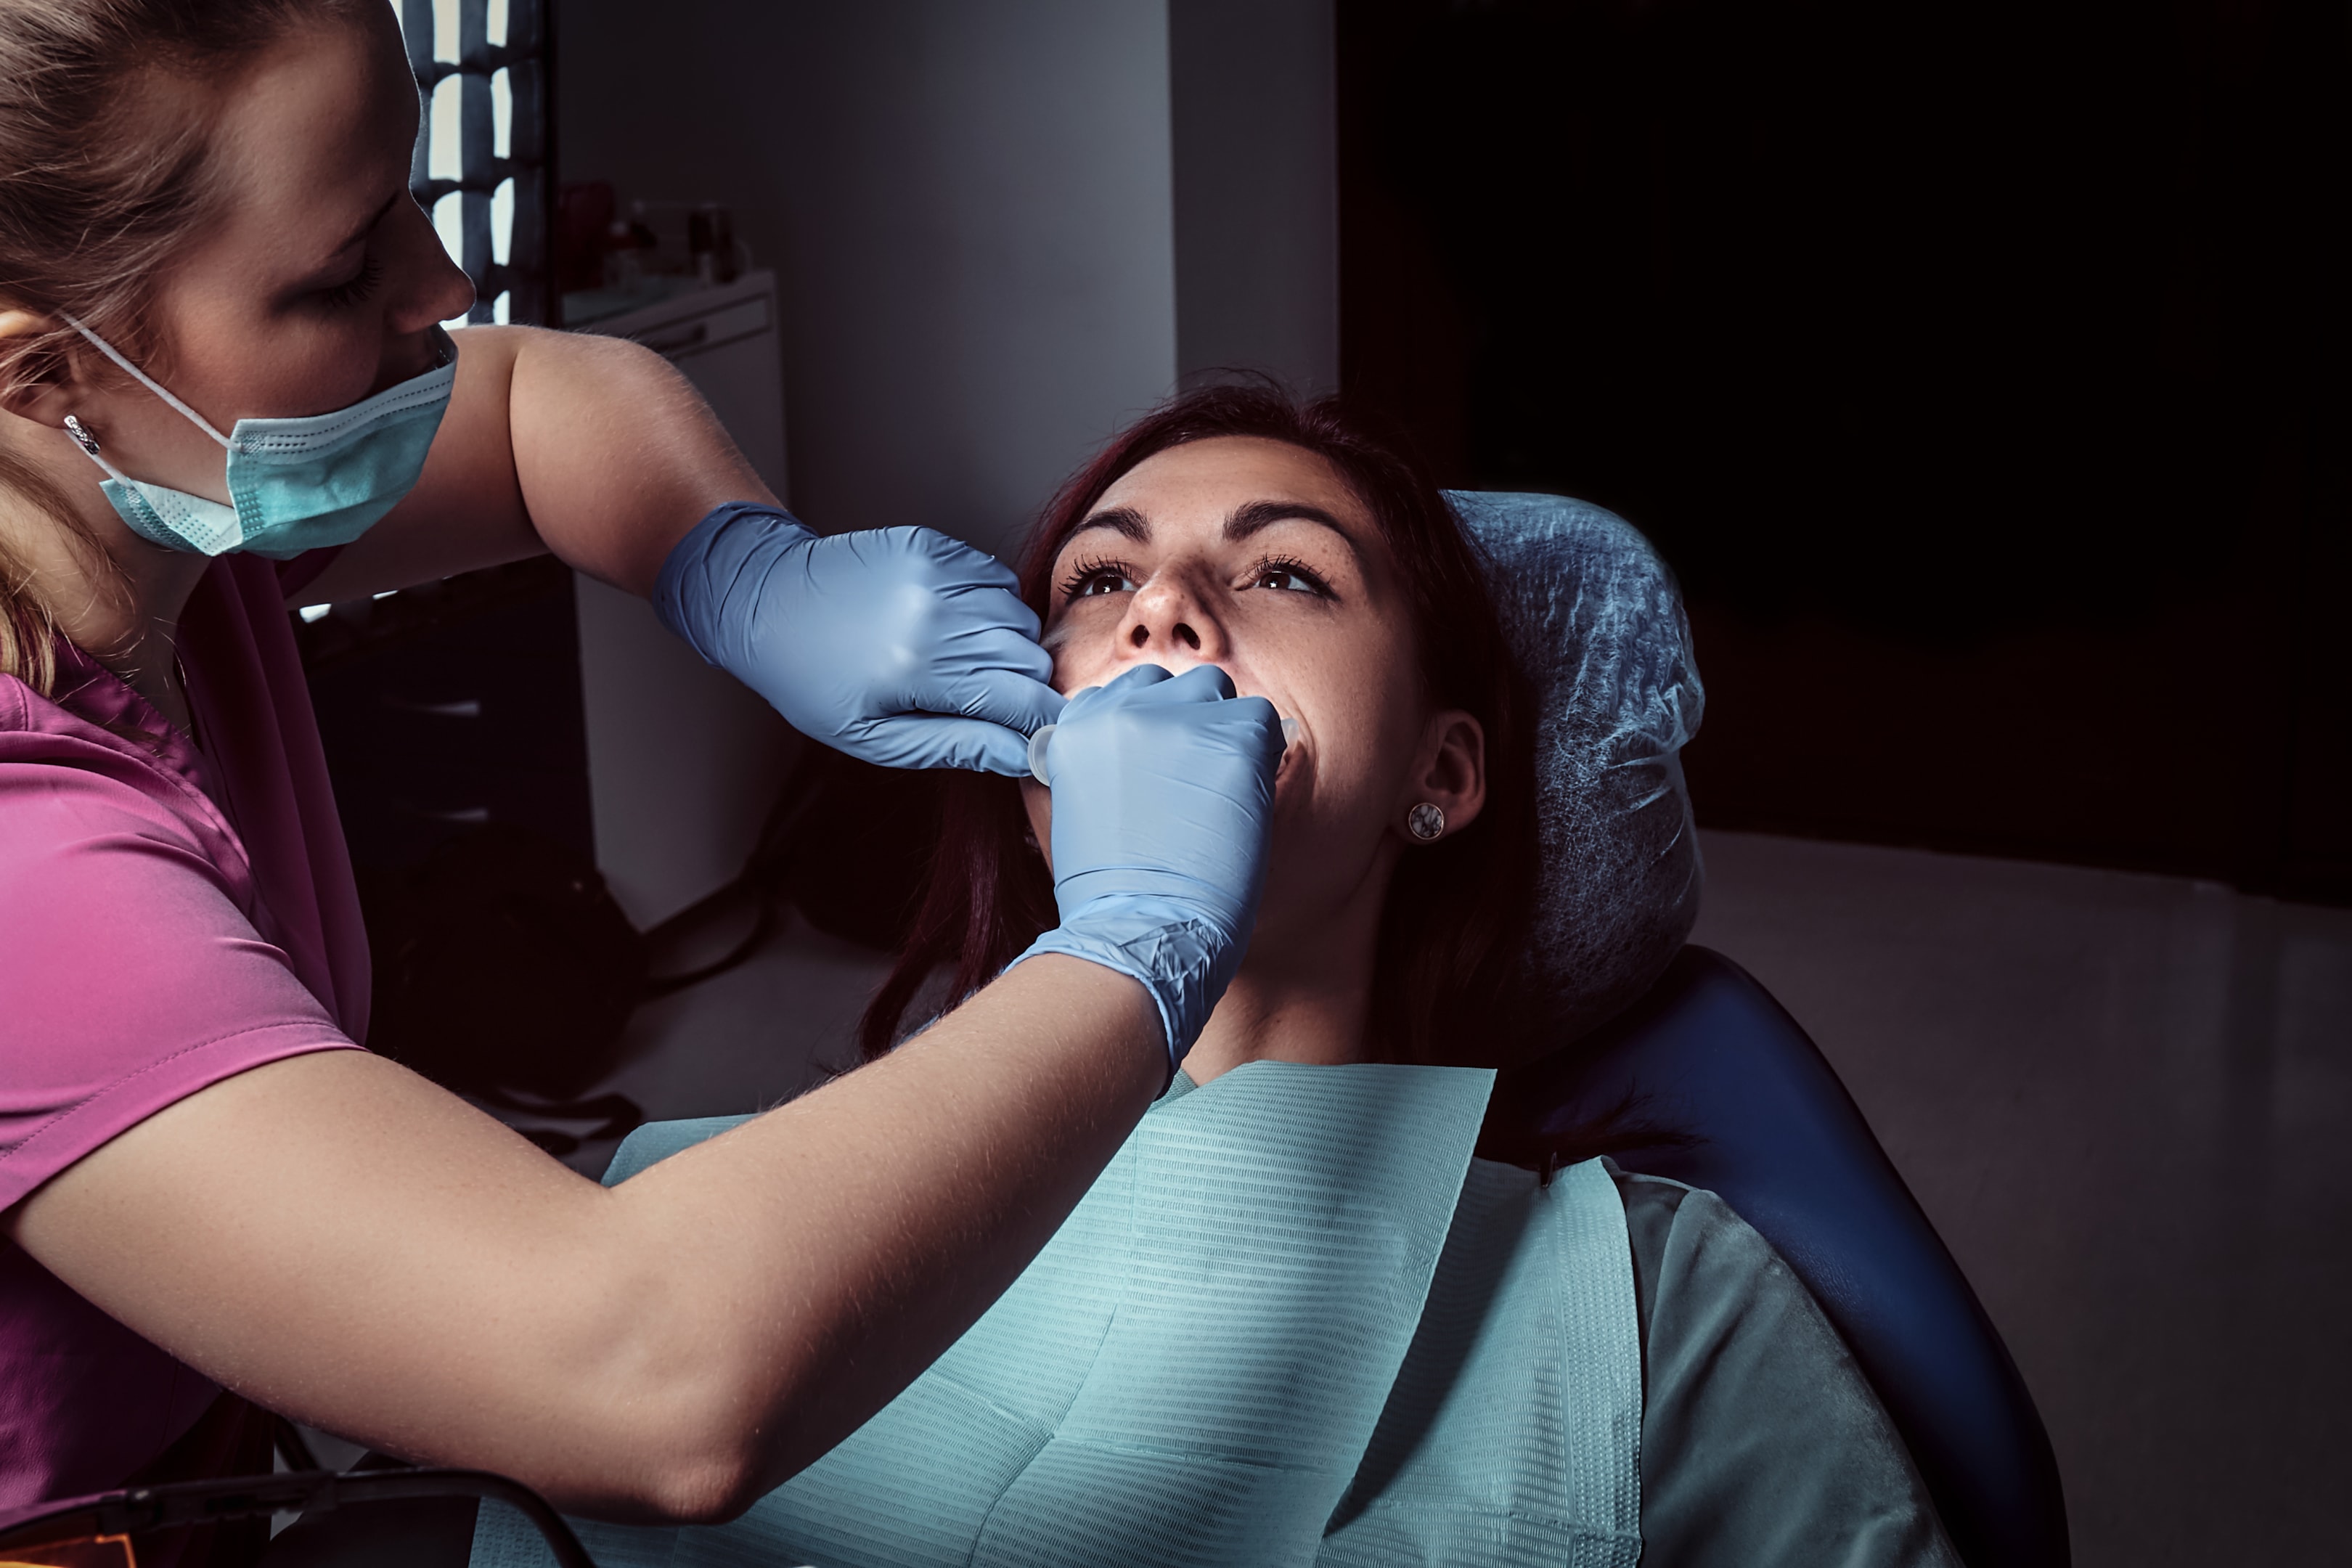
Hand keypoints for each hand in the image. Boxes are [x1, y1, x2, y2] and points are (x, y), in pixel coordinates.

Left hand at [654, 503, 1063, 774]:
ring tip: (966, 663)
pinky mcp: (931, 545)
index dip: (1044, 722)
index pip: (1022, 698)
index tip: (1046, 736)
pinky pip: (996, 579)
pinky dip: (991, 607)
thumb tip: (1025, 756)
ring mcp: (935, 572)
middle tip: (994, 704)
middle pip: (1030, 657)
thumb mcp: (876, 738)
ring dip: (1009, 647)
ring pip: (1019, 618)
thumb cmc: (814, 681)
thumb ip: (957, 746)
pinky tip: (956, 624)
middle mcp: (934, 614)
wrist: (763, 602)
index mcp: (919, 670)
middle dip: (1025, 687)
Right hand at [1018, 663, 1284, 1069]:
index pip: (1124, 693)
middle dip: (1188, 722)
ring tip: (1219, 792)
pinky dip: (1260, 755)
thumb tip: (1145, 747)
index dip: (1151, 730)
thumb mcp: (1079, 810)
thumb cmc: (1111, 895)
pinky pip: (1261, 720)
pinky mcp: (1228, 740)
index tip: (1160, 770)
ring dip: (1224, 731)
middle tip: (1194, 782)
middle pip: (1173, 685)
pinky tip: (1243, 801)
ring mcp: (1175, 721)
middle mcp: (1119, 710)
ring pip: (1218, 691)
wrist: (1139, 934)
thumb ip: (1102, 762)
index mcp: (1075, 728)